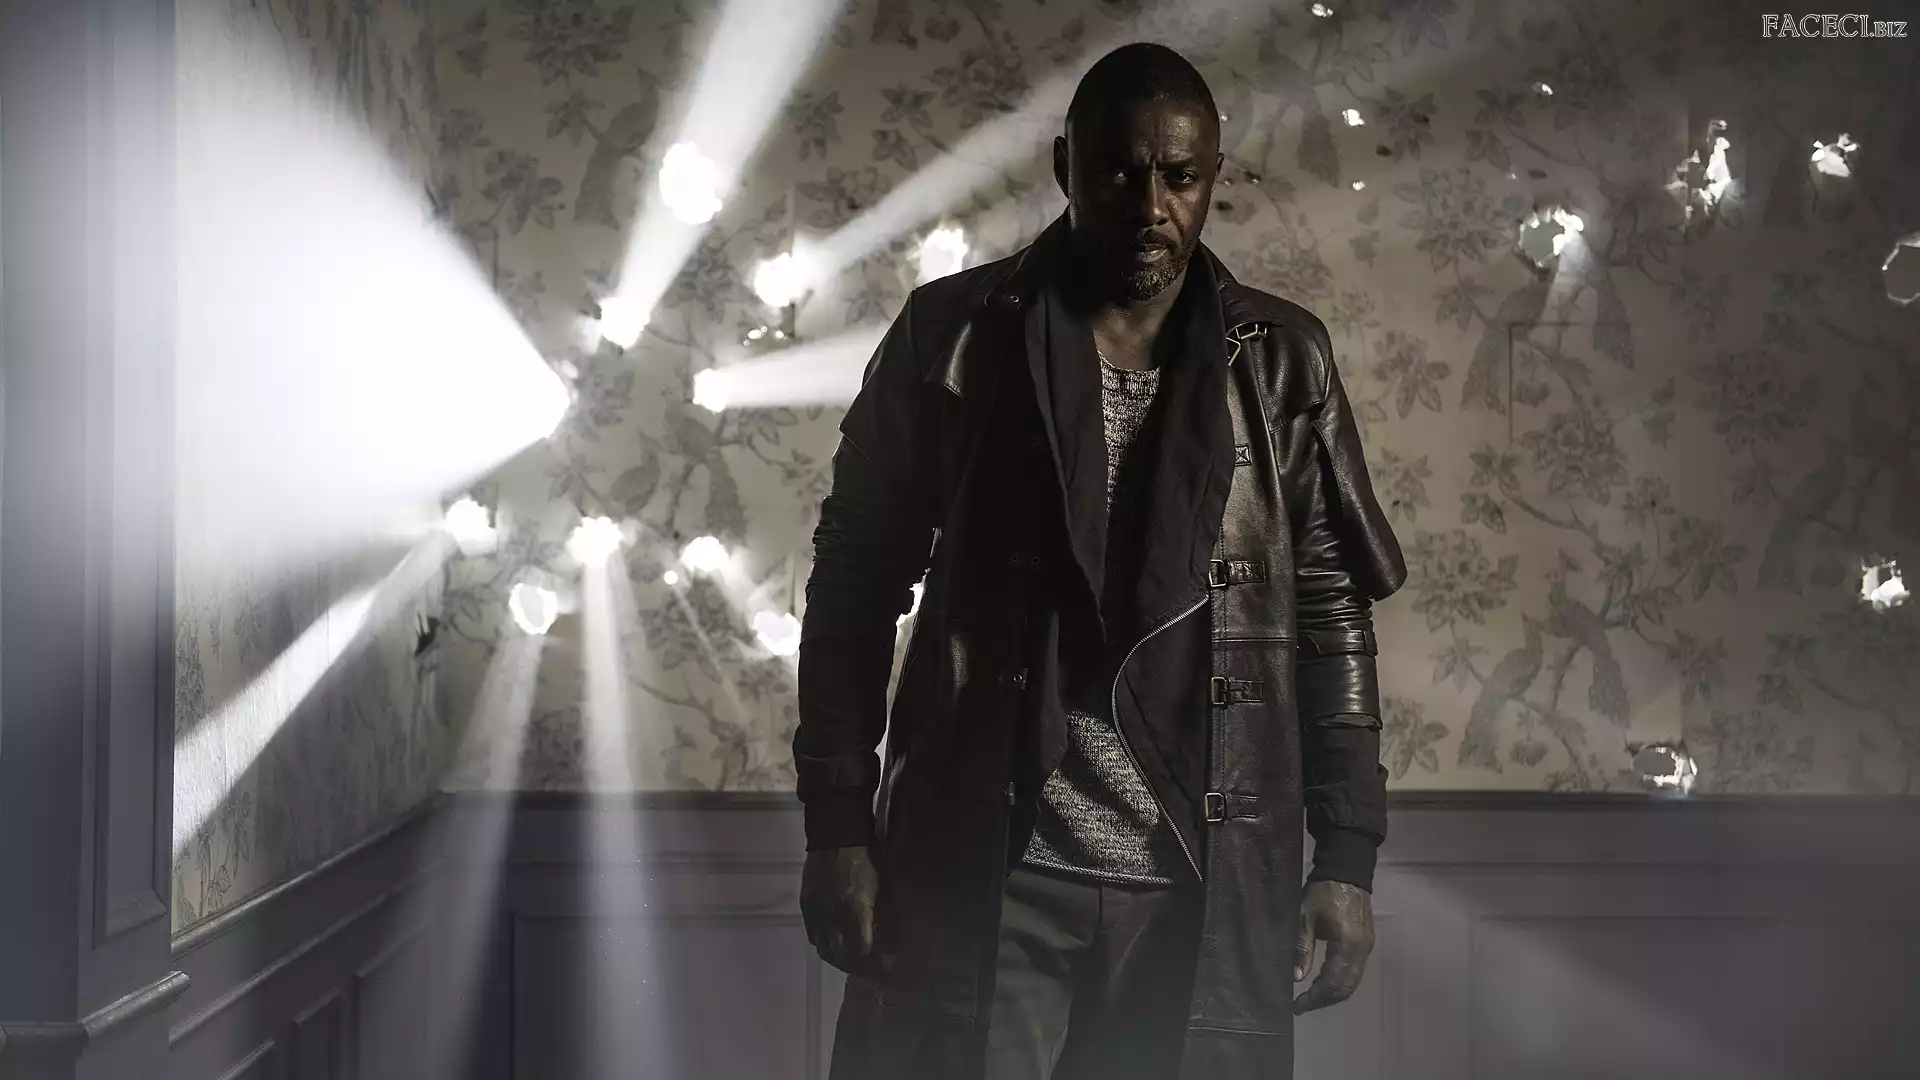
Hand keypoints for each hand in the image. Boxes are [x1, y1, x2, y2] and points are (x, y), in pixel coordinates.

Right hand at [801, 845, 892, 977]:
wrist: (836, 835)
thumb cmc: (869, 858)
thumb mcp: (884, 887)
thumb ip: (884, 918)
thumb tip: (890, 944)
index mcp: (855, 910)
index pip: (863, 953)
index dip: (876, 967)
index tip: (888, 970)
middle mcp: (832, 916)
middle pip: (842, 957)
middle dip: (860, 969)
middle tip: (874, 971)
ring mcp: (816, 912)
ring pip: (825, 950)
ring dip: (841, 961)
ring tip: (855, 962)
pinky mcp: (806, 906)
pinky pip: (814, 936)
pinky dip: (825, 946)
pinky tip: (836, 946)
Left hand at [1291, 879, 1373, 1013]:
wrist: (1347, 870)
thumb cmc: (1323, 891)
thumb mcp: (1304, 917)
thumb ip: (1302, 948)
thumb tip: (1297, 977)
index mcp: (1347, 944)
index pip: (1333, 982)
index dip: (1315, 998)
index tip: (1297, 1006)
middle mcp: (1361, 950)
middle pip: (1345, 987)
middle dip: (1323, 1000)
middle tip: (1302, 1006)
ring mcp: (1366, 948)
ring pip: (1352, 982)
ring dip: (1332, 993)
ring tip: (1311, 998)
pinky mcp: (1366, 943)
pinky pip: (1355, 972)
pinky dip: (1340, 983)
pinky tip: (1325, 983)